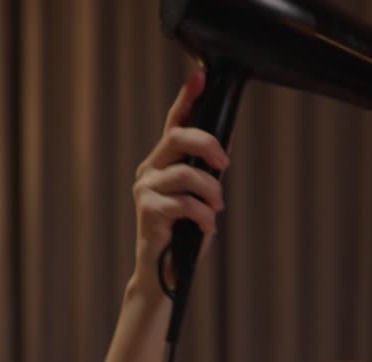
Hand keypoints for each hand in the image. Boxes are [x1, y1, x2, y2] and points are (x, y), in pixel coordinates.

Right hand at [131, 67, 230, 290]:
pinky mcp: (148, 210)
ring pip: (187, 174)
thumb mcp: (201, 199)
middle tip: (225, 166)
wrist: (165, 274)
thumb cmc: (182, 235)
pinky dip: (204, 215)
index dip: (186, 98)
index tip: (200, 76)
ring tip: (216, 208)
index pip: (173, 122)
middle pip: (179, 137)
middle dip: (209, 145)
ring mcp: (145, 189)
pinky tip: (207, 226)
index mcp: (162, 163)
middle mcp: (150, 170)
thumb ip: (207, 173)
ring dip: (211, 192)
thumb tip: (225, 145)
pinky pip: (185, 203)